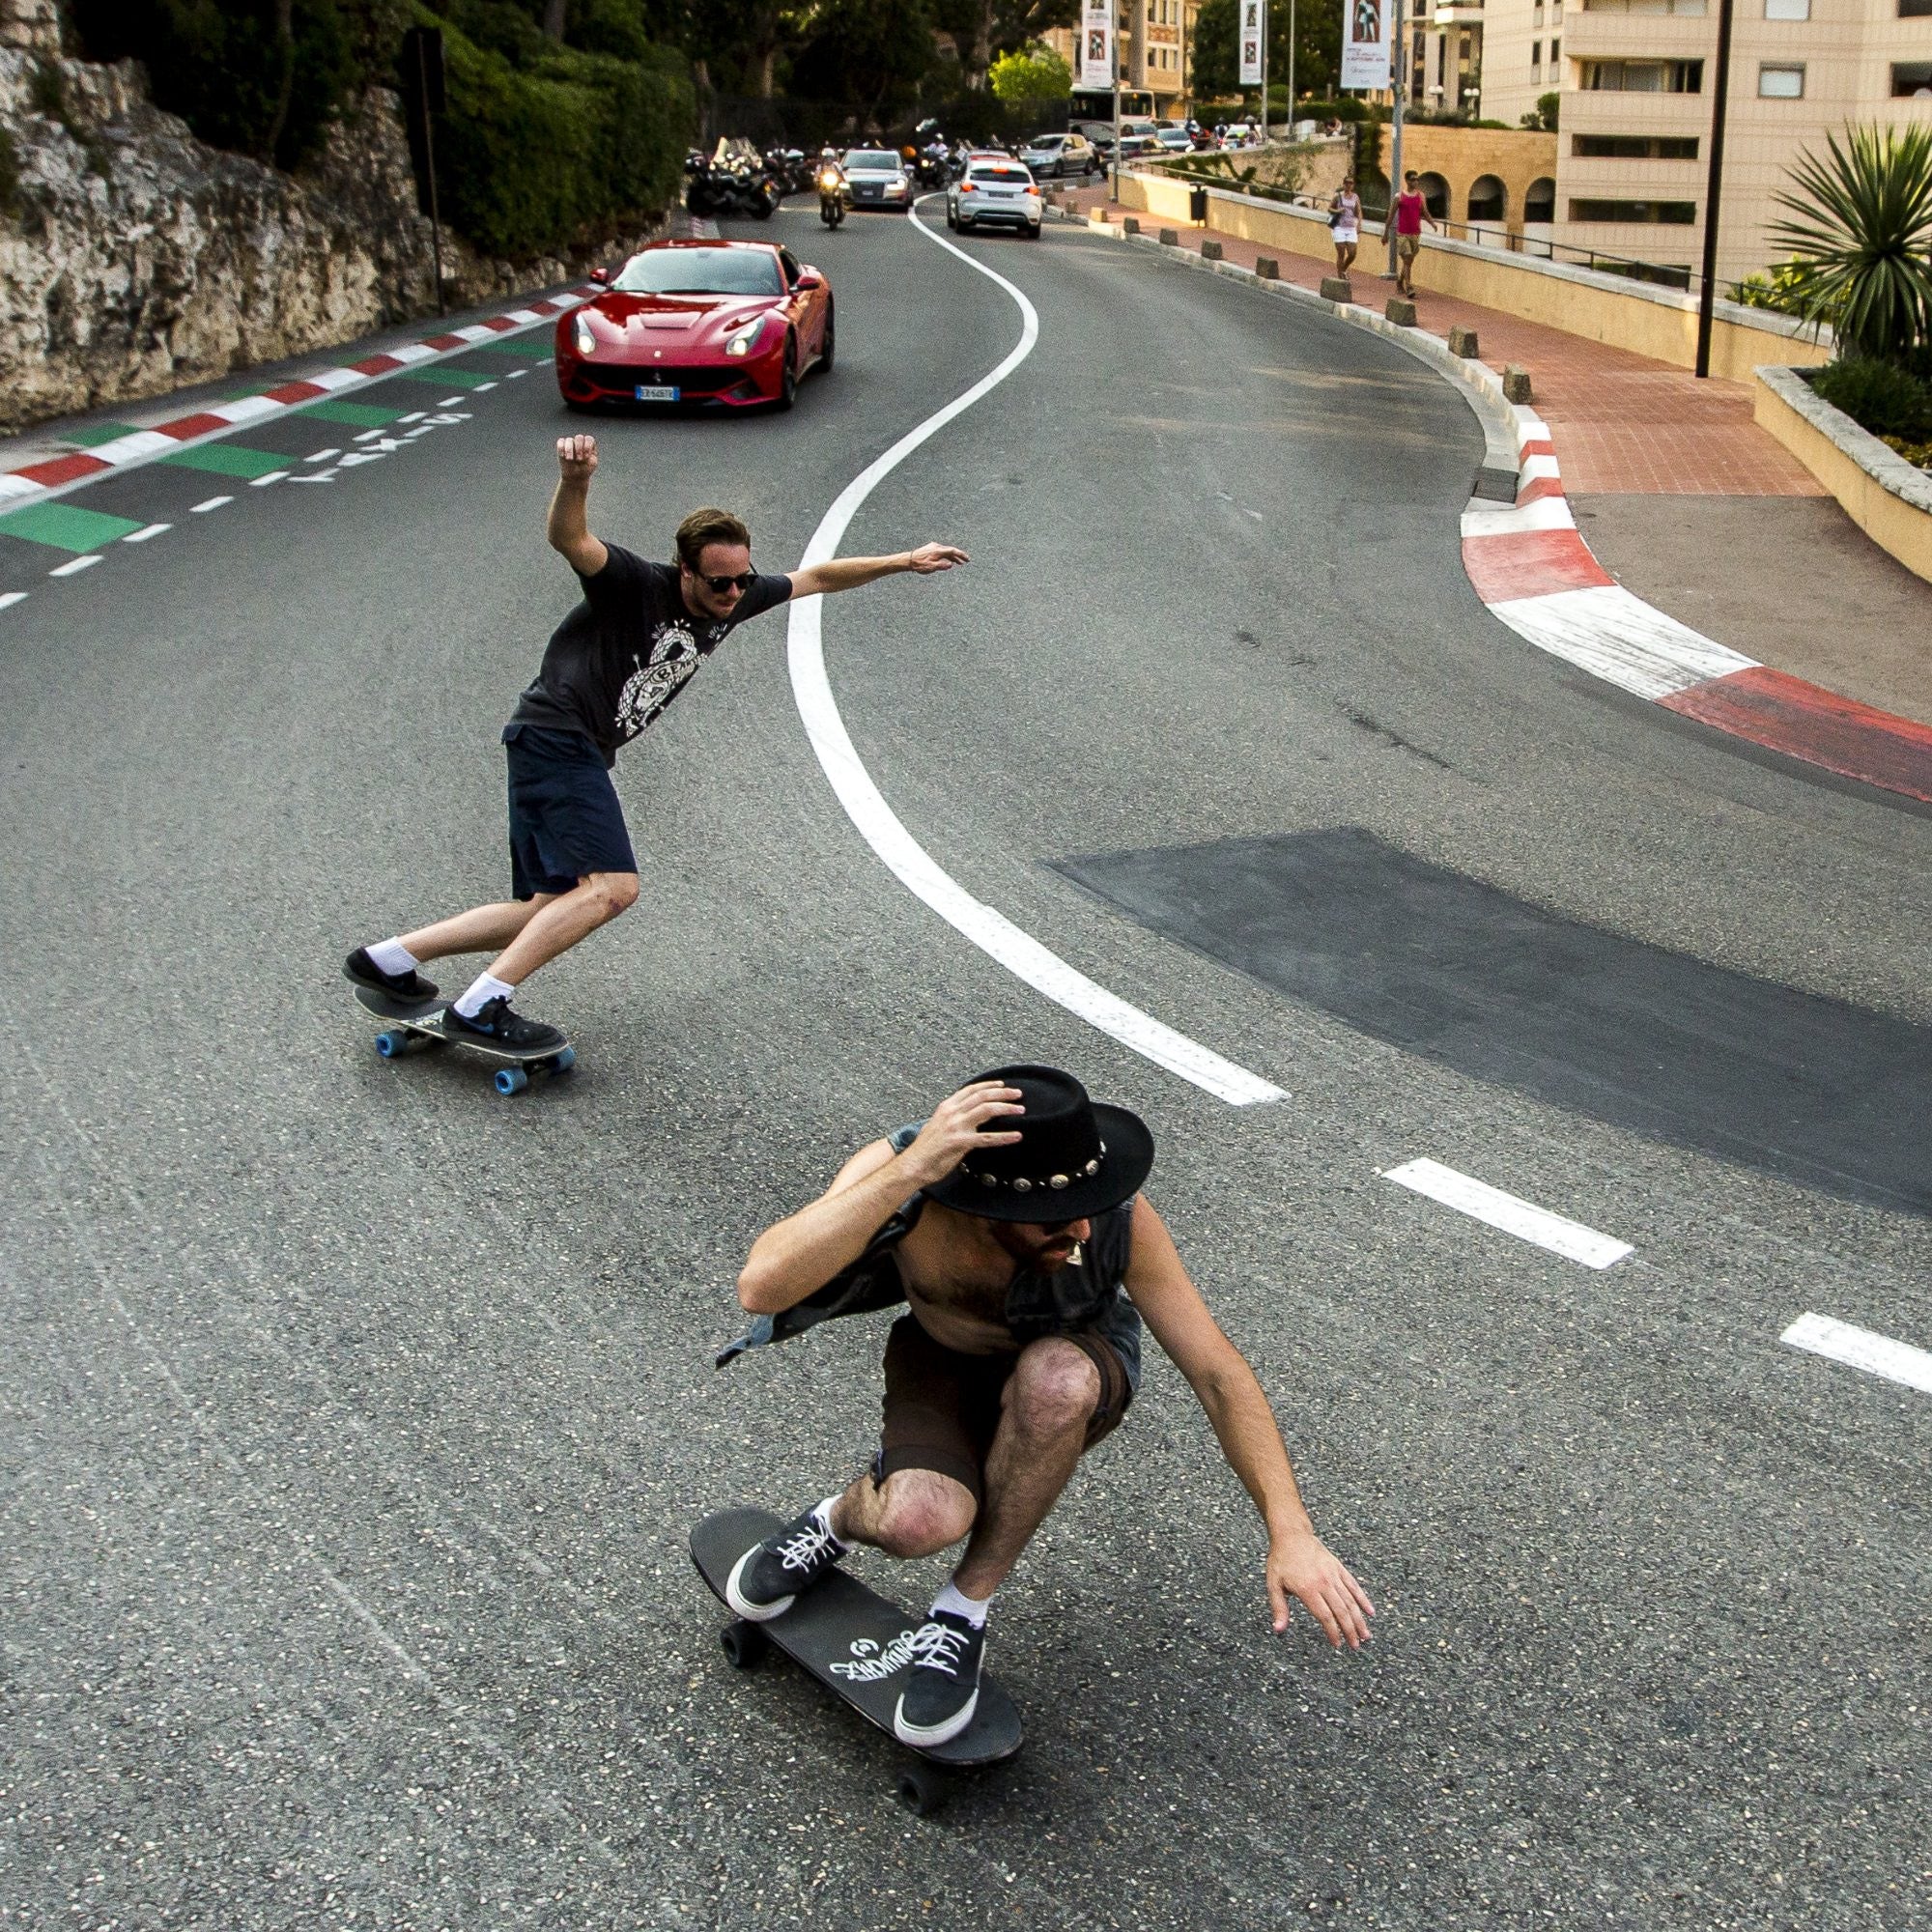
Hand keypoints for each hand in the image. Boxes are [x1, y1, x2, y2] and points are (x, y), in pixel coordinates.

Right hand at [557, 434, 597, 484]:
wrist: (575, 476)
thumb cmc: (585, 469)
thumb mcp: (592, 463)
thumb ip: (591, 455)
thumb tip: (584, 450)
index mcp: (589, 444)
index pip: (589, 439)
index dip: (587, 446)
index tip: (587, 456)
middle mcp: (579, 442)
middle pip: (579, 437)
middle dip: (579, 448)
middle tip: (579, 459)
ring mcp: (570, 443)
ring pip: (569, 440)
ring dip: (569, 450)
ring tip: (570, 459)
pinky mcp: (562, 446)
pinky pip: (560, 442)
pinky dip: (561, 448)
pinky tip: (563, 456)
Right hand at [898, 1080, 1023, 1188]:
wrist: (913, 1164)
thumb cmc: (925, 1149)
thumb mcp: (937, 1126)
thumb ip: (952, 1119)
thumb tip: (966, 1117)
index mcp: (946, 1107)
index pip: (971, 1090)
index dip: (989, 1085)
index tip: (1002, 1085)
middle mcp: (952, 1113)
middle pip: (983, 1096)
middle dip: (1003, 1093)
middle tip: (1018, 1094)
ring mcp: (956, 1127)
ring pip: (987, 1110)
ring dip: (1007, 1108)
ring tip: (1020, 1110)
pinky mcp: (960, 1142)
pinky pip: (987, 1138)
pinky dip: (1004, 1136)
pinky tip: (1016, 1136)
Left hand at [905, 542, 967, 574]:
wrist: (909, 560)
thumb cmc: (920, 565)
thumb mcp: (932, 567)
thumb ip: (942, 566)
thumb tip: (951, 565)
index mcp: (939, 550)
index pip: (953, 551)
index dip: (961, 554)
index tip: (967, 559)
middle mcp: (937, 547)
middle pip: (951, 550)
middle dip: (959, 556)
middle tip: (966, 561)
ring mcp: (933, 547)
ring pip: (946, 551)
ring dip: (953, 557)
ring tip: (959, 563)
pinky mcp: (930, 548)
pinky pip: (942, 552)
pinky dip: (947, 556)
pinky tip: (948, 561)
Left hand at [1266, 1529, 1374, 1648]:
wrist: (1292, 1535)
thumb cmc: (1281, 1561)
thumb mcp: (1273, 1584)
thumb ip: (1279, 1608)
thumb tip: (1278, 1629)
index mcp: (1308, 1589)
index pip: (1325, 1616)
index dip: (1333, 1632)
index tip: (1337, 1644)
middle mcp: (1324, 1583)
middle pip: (1341, 1611)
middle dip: (1350, 1631)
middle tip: (1355, 1646)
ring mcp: (1333, 1574)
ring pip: (1350, 1600)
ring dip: (1359, 1619)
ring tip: (1365, 1635)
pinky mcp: (1338, 1568)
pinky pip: (1354, 1585)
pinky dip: (1363, 1599)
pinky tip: (1370, 1611)